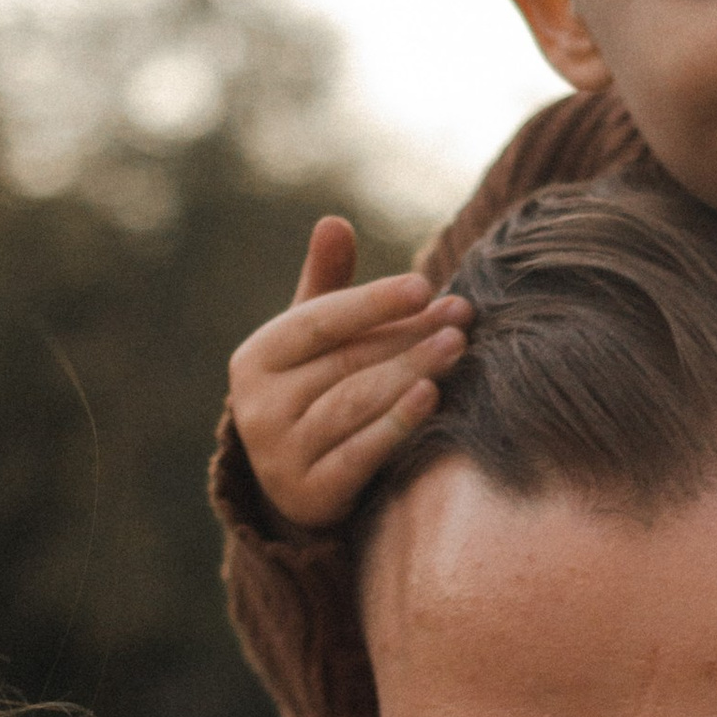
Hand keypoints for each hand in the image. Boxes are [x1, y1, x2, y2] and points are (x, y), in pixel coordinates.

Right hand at [227, 216, 471, 531]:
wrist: (299, 485)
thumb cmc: (315, 392)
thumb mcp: (314, 341)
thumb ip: (326, 285)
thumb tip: (334, 221)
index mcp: (256, 359)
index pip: (319, 321)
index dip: (373, 302)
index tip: (425, 286)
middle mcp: (257, 407)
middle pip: (346, 362)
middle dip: (408, 336)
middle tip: (460, 318)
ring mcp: (279, 455)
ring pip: (355, 404)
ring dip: (411, 372)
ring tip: (457, 349)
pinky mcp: (309, 495)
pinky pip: (359, 454)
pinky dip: (396, 425)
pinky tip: (432, 398)